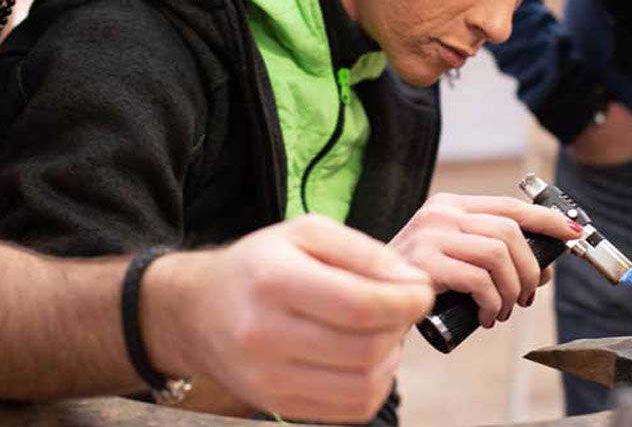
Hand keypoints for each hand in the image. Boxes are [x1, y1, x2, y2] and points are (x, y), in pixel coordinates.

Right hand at [142, 216, 433, 423]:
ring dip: (391, 356)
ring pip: (364, 385)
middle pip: (366, 349)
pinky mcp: (278, 407)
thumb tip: (415, 283)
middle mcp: (265, 336)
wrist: (199, 310)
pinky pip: (350, 409)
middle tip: (403, 304)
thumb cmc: (262, 263)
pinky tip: (366, 354)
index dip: (407, 300)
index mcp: (274, 281)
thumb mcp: (309, 233)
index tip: (422, 289)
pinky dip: (374, 383)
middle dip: (402, 326)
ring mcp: (268, 380)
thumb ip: (367, 253)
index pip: (362, 305)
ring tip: (383, 328)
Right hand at [389, 193, 580, 327]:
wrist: (367, 299)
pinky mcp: (425, 263)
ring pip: (499, 254)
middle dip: (530, 268)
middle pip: (510, 231)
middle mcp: (441, 213)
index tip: (572, 233)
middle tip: (527, 296)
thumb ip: (491, 254)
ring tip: (502, 310)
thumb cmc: (417, 281)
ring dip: (512, 290)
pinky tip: (486, 316)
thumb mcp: (455, 257)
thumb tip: (544, 268)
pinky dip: (492, 302)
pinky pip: (479, 280)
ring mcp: (431, 235)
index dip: (546, 219)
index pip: (510, 205)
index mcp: (450, 205)